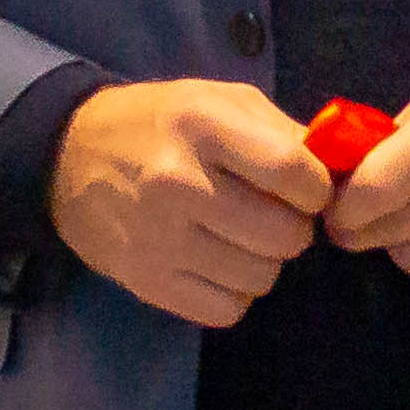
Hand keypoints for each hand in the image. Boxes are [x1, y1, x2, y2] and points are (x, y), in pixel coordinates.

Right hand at [49, 79, 330, 328]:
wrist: (68, 156)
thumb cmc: (162, 122)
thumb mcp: (220, 100)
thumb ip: (284, 131)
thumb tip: (340, 174)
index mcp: (202, 125)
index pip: (295, 173)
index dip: (316, 188)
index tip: (304, 188)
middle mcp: (178, 182)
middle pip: (284, 235)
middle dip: (293, 228)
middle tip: (273, 214)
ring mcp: (159, 238)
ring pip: (260, 277)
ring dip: (264, 261)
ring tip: (242, 236)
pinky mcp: (147, 281)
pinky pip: (227, 309)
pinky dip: (235, 292)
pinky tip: (218, 262)